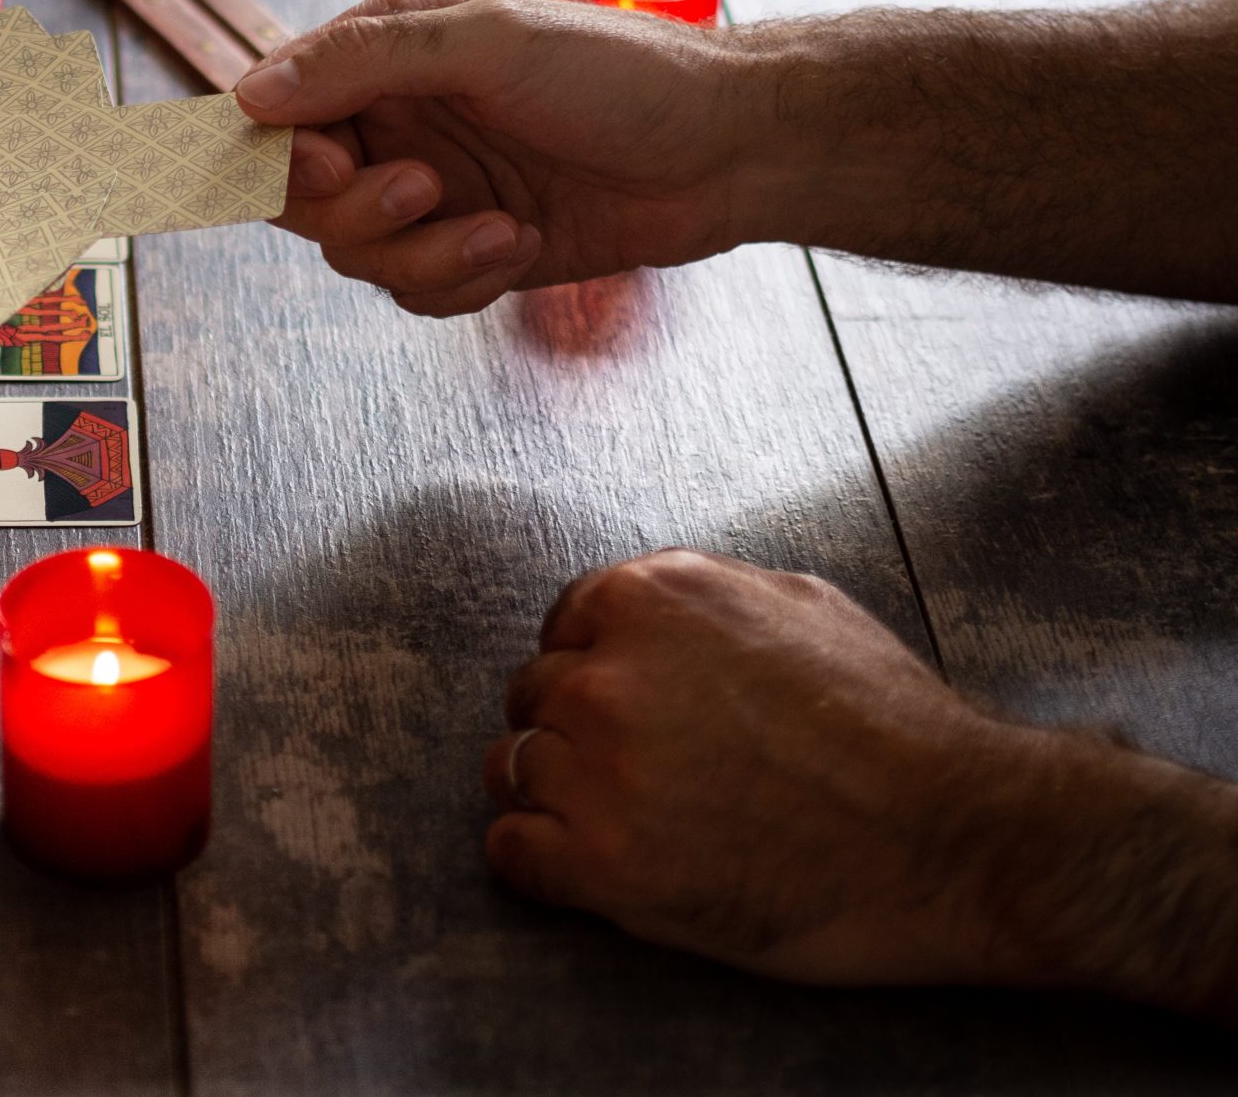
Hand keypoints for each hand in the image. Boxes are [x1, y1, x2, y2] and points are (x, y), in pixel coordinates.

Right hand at [235, 0, 749, 314]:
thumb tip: (252, 94)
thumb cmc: (626, 71)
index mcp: (386, 53)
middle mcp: (398, 122)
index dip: (279, 153)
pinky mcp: (470, 250)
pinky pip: (414, 291)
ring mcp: (432, 190)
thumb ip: (364, 60)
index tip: (326, 170)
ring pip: (357, 256)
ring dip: (423, 253)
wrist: (729, 149)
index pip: (277, 109)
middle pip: (302, 198)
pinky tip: (519, 243)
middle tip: (420, 191)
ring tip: (497, 226)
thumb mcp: (489, 42)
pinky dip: (460, 280)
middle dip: (356, 213)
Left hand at [481, 548, 1237, 1008]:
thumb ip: (699, 599)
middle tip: (645, 776)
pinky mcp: (602, 863)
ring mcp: (597, 771)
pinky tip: (595, 869)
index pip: (561, 630)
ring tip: (634, 824)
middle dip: (576, 735)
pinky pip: (512, 852)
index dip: (596, 673)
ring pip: (513, 773)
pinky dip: (541, 865)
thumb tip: (646, 610)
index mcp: (647, 600)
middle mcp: (605, 677)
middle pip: (532, 701)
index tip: (634, 712)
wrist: (955, 835)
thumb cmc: (893, 725)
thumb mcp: (799, 605)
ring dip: (558, 799)